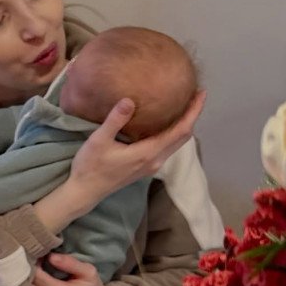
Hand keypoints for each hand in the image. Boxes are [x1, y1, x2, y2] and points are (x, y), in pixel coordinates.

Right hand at [68, 90, 205, 212]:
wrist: (85, 191)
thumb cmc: (90, 166)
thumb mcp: (99, 141)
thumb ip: (115, 120)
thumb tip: (129, 100)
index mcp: (148, 153)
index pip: (180, 130)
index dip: (193, 112)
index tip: (200, 93)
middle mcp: (155, 160)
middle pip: (183, 137)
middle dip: (192, 115)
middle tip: (196, 94)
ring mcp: (151, 165)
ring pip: (176, 143)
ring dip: (183, 124)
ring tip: (184, 105)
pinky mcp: (146, 167)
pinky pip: (167, 146)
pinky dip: (173, 132)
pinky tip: (166, 122)